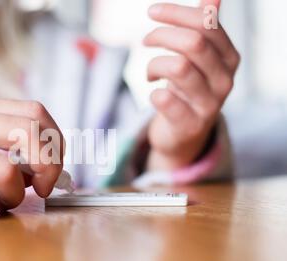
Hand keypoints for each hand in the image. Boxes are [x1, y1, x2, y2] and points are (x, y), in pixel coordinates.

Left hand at [143, 0, 239, 170]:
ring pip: (177, 67)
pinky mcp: (189, 124)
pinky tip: (155, 93)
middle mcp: (225, 80)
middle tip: (146, 41)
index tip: (153, 12)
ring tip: (151, 72)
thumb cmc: (189, 89)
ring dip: (154, 64)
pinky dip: (152, 92)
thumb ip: (205, 29)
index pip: (206, 24)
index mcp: (229, 58)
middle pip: (193, 43)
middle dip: (161, 35)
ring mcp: (209, 105)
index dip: (176, 13)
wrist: (185, 133)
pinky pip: (164, 99)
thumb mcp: (199, 58)